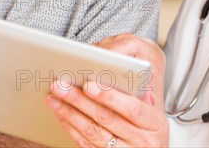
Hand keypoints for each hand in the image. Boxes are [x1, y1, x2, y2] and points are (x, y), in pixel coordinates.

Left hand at [46, 34, 168, 146]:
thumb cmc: (150, 123)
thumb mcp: (153, 107)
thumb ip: (139, 91)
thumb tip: (117, 69)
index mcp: (154, 123)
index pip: (132, 108)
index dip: (110, 96)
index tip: (89, 84)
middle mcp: (141, 141)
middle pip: (106, 118)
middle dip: (80, 100)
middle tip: (61, 85)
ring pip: (93, 132)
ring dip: (70, 112)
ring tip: (54, 97)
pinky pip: (86, 144)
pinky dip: (71, 127)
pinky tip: (62, 114)